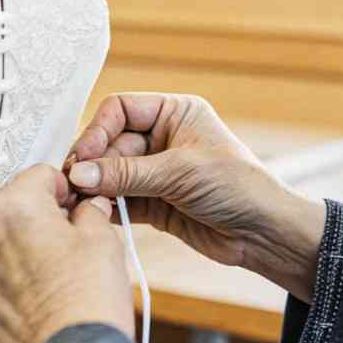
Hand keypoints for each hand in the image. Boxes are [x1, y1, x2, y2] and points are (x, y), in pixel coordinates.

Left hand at [0, 165, 134, 342]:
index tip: (79, 203)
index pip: (39, 175)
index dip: (65, 187)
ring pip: (3, 234)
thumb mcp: (101, 240)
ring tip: (59, 263)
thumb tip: (87, 206)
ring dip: (27, 238)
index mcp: (13, 207)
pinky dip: (14, 265)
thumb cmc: (87, 300)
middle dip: (43, 212)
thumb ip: (90, 211)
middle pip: (15, 203)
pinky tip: (43, 282)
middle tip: (74, 233)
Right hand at [66, 93, 325, 302]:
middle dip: (94, 164)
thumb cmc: (239, 187)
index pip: (120, 109)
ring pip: (111, 174)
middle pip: (111, 143)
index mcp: (175, 113)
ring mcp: (157, 172)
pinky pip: (120, 200)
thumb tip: (80, 174)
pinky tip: (96, 215)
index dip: (98, 130)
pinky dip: (107, 208)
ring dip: (96, 188)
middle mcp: (163, 138)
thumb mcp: (180, 172)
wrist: (265, 234)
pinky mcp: (154, 203)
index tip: (83, 158)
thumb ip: (127, 173)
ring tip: (82, 202)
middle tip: (76, 184)